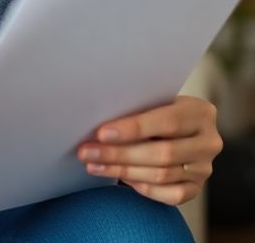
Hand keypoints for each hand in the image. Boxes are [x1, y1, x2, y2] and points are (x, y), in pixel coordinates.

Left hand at [77, 95, 220, 204]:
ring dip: (122, 171)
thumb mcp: (152, 102)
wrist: (179, 129)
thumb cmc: (156, 111)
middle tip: (87, 153)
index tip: (101, 133)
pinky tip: (121, 178)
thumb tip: (98, 126)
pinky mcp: (197, 188)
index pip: (167, 122)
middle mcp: (208, 142)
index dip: (133, 129)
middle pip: (163, 153)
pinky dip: (143, 188)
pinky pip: (170, 195)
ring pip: (162, 175)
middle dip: (120, 154)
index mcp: (200, 112)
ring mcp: (204, 167)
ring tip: (93, 165)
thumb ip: (136, 110)